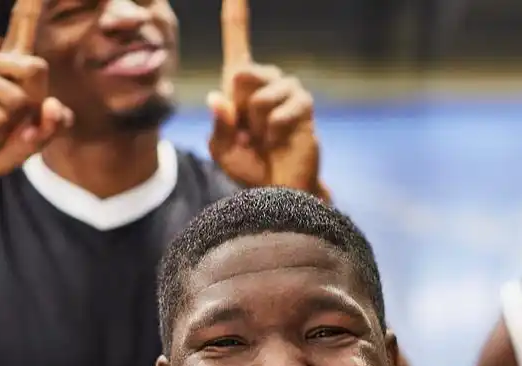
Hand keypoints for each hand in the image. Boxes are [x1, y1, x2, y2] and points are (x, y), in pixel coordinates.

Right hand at [0, 0, 73, 192]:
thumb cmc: (6, 146)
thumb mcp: (39, 138)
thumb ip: (55, 124)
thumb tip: (52, 105)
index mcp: (16, 65)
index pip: (24, 24)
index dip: (29, 5)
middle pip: (36, 69)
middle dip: (33, 105)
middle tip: (13, 121)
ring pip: (17, 98)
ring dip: (12, 122)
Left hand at [206, 0, 322, 193]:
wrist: (280, 192)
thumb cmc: (251, 170)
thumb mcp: (222, 150)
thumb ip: (218, 126)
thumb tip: (219, 97)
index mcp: (241, 86)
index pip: (237, 42)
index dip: (236, 16)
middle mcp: (266, 81)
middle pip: (240, 73)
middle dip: (239, 109)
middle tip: (251, 134)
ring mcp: (287, 90)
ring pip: (258, 96)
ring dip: (256, 125)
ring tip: (265, 140)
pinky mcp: (303, 105)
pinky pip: (277, 112)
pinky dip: (272, 132)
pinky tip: (278, 142)